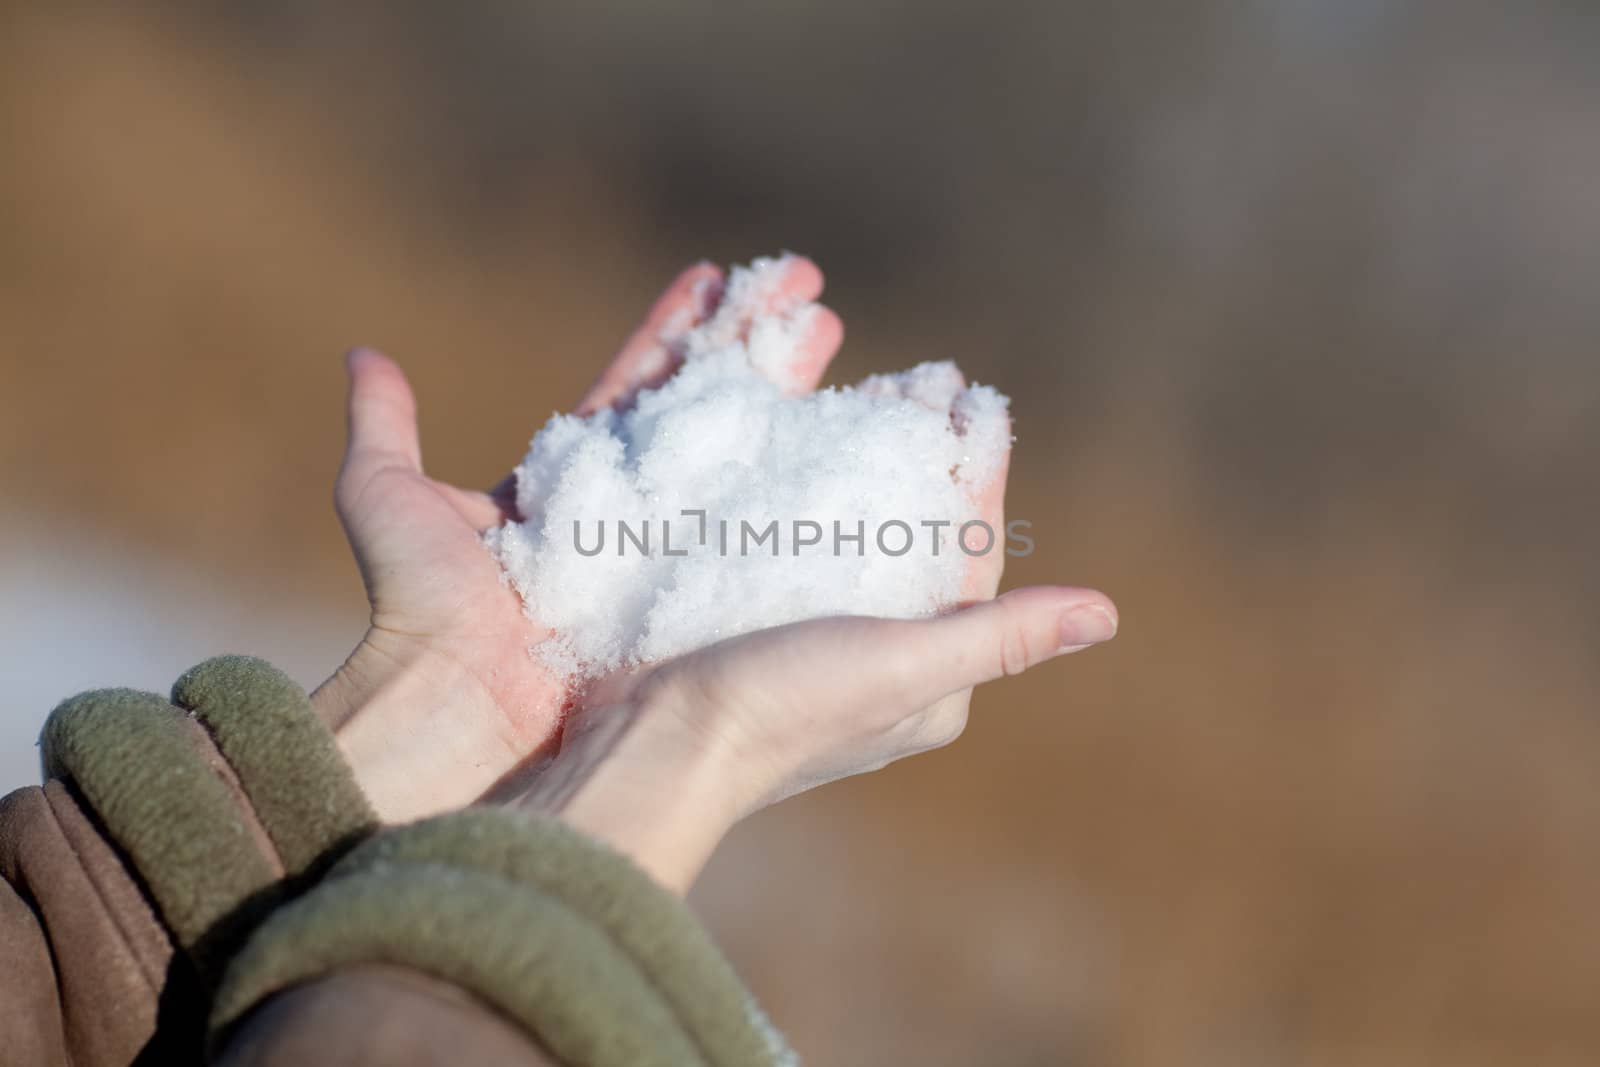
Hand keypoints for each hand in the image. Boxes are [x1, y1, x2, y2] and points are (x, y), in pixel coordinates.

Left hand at [315, 257, 843, 821]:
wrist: (459, 708)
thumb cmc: (420, 609)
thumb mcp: (390, 500)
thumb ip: (385, 428)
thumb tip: (365, 355)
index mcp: (569, 484)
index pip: (632, 387)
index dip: (675, 331)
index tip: (717, 274)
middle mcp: (629, 514)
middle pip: (701, 408)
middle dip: (750, 346)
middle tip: (801, 286)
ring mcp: (668, 552)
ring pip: (735, 451)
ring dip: (780, 384)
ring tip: (828, 319)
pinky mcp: (695, 590)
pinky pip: (753, 524)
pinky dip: (794, 478)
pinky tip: (839, 431)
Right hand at [508, 374, 1116, 892]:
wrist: (653, 744)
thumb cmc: (786, 707)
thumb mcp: (905, 668)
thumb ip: (1000, 637)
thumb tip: (1107, 615)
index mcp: (931, 679)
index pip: (972, 557)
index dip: (978, 473)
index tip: (974, 399)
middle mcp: (882, 660)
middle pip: (916, 537)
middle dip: (923, 455)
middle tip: (920, 380)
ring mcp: (813, 640)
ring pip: (858, 530)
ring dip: (870, 458)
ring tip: (872, 391)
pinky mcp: (752, 621)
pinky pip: (799, 536)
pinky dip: (810, 482)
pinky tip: (801, 435)